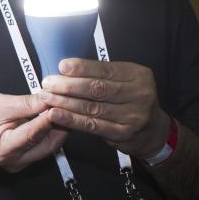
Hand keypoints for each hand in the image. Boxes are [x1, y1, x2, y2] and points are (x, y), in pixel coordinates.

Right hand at [0, 92, 67, 171]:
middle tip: (71, 108)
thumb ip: (27, 104)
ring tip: (66, 112)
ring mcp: (18, 165)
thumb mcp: (0, 104)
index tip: (62, 106)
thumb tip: (50, 98)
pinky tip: (55, 121)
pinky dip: (49, 134)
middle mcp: (12, 163)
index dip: (48, 120)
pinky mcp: (22, 161)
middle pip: (45, 146)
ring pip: (47, 148)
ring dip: (57, 130)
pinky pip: (42, 148)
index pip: (32, 135)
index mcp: (2, 149)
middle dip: (59, 127)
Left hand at [39, 59, 168, 158]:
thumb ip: (101, 74)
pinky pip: (92, 125)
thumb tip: (66, 68)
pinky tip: (55, 114)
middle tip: (48, 83)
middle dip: (68, 85)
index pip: (106, 69)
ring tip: (46, 97)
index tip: (62, 66)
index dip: (82, 68)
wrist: (152, 130)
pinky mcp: (123, 133)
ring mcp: (133, 115)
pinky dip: (71, 119)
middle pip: (97, 88)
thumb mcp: (124, 81)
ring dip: (64, 102)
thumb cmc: (130, 100)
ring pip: (92, 107)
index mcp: (138, 75)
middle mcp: (139, 94)